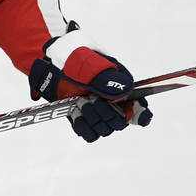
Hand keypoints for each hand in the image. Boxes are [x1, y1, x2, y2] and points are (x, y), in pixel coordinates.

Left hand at [29, 24, 152, 141]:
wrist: (54, 65)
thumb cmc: (77, 60)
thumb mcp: (92, 65)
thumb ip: (108, 79)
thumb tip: (126, 91)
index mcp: (123, 87)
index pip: (140, 107)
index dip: (140, 114)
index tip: (132, 113)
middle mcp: (114, 103)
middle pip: (120, 123)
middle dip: (106, 114)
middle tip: (91, 100)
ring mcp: (99, 113)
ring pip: (104, 130)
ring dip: (92, 118)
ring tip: (80, 102)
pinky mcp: (85, 121)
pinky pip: (90, 135)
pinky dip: (83, 127)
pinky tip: (76, 113)